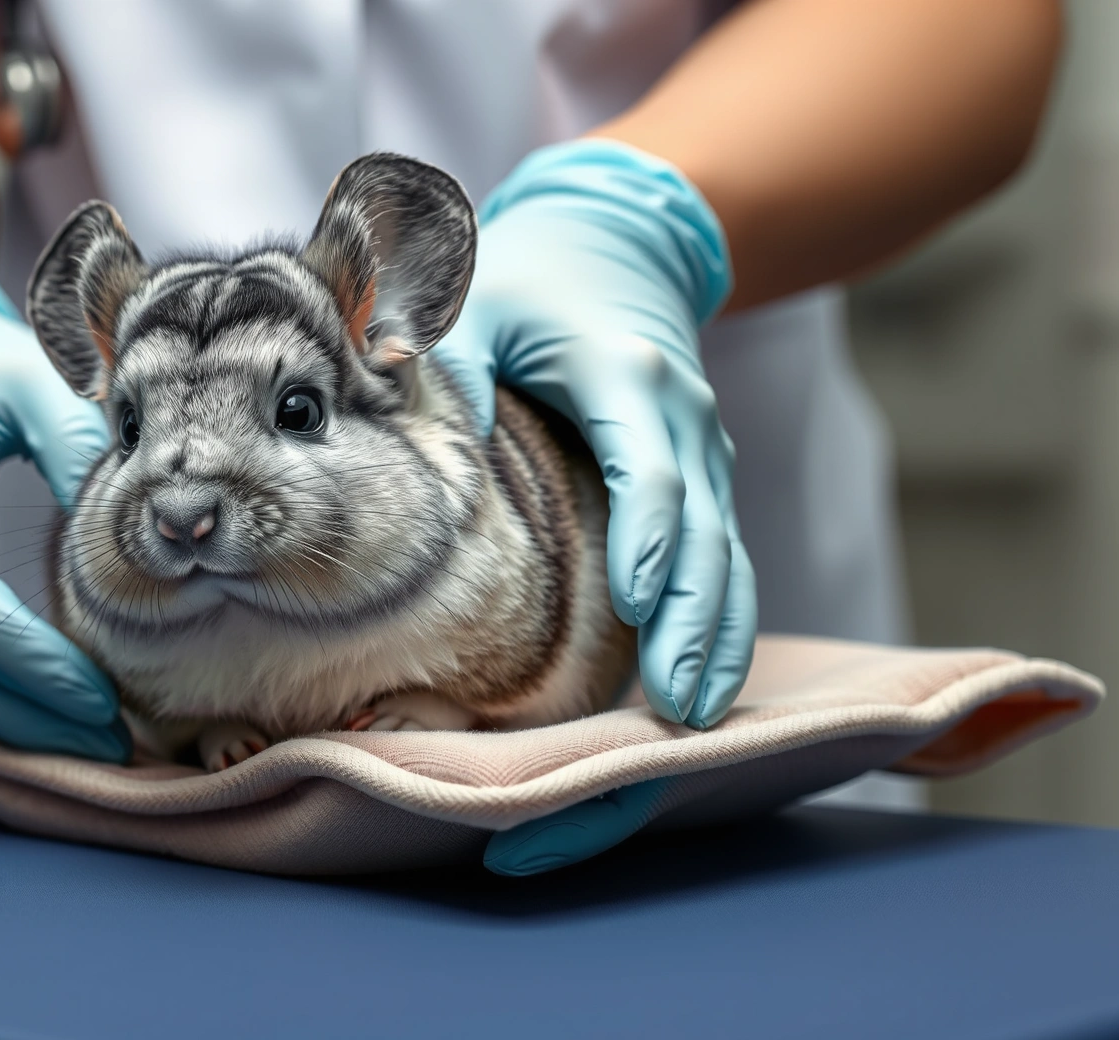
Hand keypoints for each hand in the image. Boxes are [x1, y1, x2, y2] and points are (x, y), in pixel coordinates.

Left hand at [433, 140, 755, 733]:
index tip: (633, 598)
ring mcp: (704, 451)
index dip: (645, 532)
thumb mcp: (474, 298)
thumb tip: (393, 382)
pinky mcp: (704, 480)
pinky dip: (720, 621)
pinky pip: (723, 558)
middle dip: (691, 617)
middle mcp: (682, 416)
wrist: (613, 244)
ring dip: (716, 635)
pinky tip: (703, 687)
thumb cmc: (525, 285)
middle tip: (673, 703)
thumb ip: (440, 345)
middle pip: (701, 530)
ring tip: (694, 717)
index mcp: (627, 374)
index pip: (648, 466)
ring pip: (725, 554)